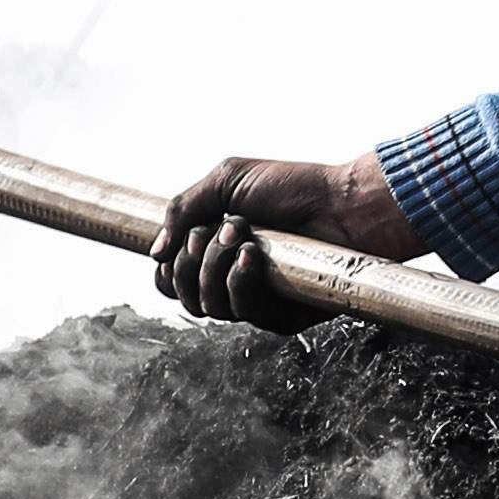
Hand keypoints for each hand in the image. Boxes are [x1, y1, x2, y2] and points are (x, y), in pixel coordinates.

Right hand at [154, 151, 419, 330]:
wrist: (343, 203)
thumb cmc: (292, 188)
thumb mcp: (226, 182)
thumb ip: (182, 209)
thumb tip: (155, 253)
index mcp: (215, 251)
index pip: (170, 279)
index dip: (168, 266)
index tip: (185, 238)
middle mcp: (232, 279)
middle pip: (182, 296)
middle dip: (190, 262)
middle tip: (219, 230)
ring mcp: (257, 300)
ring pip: (209, 307)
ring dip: (215, 268)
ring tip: (243, 236)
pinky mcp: (283, 316)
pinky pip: (244, 313)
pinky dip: (240, 283)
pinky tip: (252, 257)